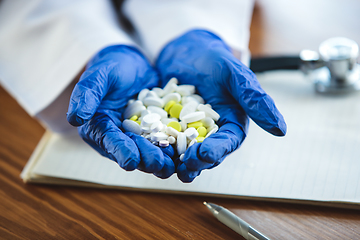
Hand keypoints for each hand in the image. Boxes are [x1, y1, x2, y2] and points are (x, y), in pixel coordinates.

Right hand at [67, 45, 174, 178]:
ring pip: (147, 151)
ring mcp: (135, 136)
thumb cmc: (111, 66)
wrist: (131, 64)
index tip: (129, 161)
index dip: (119, 151)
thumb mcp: (100, 75)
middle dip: (144, 159)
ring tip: (173, 166)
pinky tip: (185, 153)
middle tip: (159, 166)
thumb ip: (87, 94)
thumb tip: (75, 118)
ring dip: (160, 160)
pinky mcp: (153, 131)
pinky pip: (162, 141)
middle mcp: (116, 136)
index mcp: (98, 126)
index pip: (108, 140)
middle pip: (130, 150)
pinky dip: (172, 148)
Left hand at [156, 30, 285, 181]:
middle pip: (208, 152)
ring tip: (168, 168)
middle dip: (197, 161)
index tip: (204, 155)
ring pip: (186, 151)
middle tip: (184, 165)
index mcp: (232, 122)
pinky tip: (151, 150)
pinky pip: (166, 139)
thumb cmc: (214, 58)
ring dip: (178, 162)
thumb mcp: (234, 74)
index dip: (218, 151)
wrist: (186, 50)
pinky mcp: (171, 126)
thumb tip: (281, 130)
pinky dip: (160, 146)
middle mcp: (213, 130)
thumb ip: (255, 99)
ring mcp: (190, 130)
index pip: (229, 142)